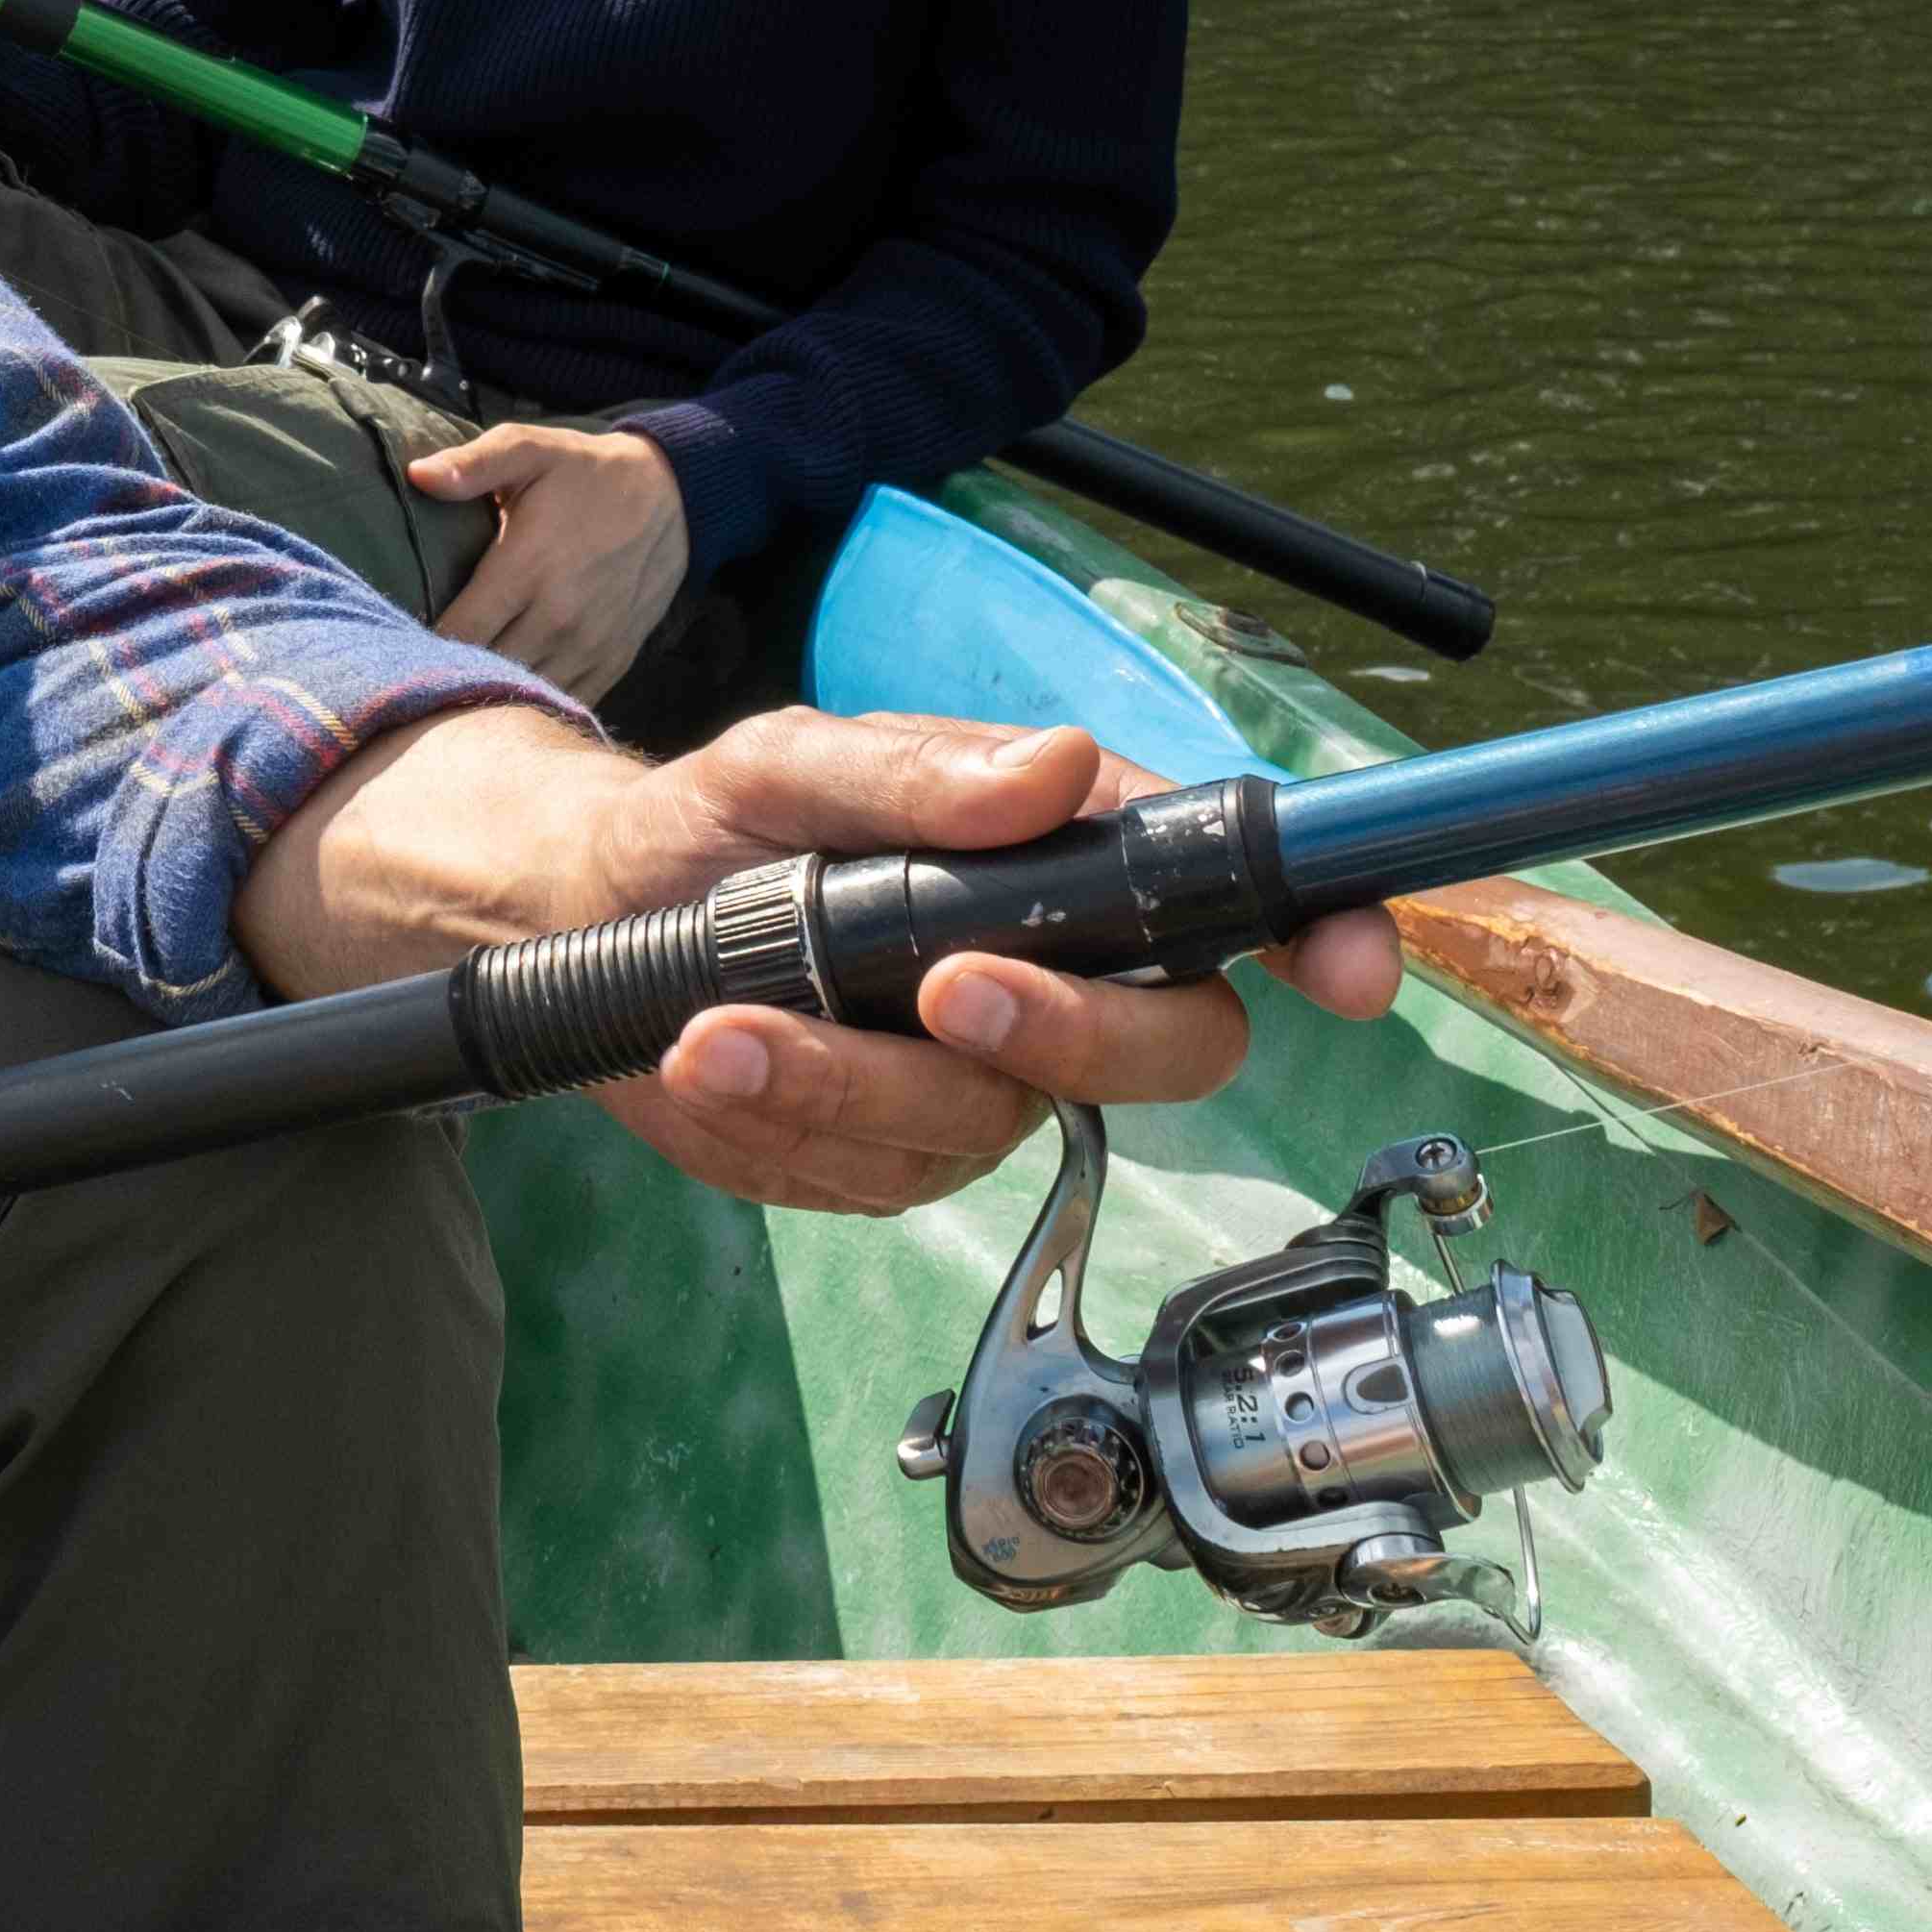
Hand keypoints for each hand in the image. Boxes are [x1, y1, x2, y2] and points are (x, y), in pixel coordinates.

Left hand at [407, 418, 691, 702]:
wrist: (673, 499)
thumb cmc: (585, 473)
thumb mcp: (531, 449)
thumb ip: (474, 464)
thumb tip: (417, 474)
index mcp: (528, 568)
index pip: (459, 633)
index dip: (420, 645)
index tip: (397, 641)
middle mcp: (560, 618)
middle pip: (486, 672)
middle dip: (448, 675)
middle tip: (416, 670)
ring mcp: (590, 646)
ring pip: (524, 696)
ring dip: (490, 694)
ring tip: (455, 686)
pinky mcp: (613, 661)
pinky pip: (565, 702)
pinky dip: (535, 704)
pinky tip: (507, 693)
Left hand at [582, 713, 1405, 1215]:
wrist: (585, 916)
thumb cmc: (715, 820)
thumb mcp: (788, 761)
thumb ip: (916, 773)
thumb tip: (1052, 767)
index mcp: (1068, 866)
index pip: (1234, 900)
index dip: (1321, 933)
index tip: (1346, 967)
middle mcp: (1057, 983)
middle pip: (1166, 1047)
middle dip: (1070, 1028)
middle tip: (949, 985)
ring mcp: (983, 1086)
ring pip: (991, 1122)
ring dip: (850, 1078)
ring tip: (725, 1025)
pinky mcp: (896, 1160)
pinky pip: (875, 1170)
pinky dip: (783, 1115)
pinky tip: (708, 1056)